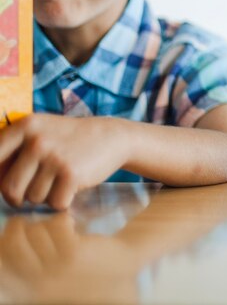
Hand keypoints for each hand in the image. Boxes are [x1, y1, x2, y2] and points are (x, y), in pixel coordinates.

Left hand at [0, 114, 128, 208]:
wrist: (111, 136)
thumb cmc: (68, 140)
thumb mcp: (39, 132)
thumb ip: (12, 151)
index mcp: (25, 126)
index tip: (6, 183)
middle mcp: (37, 140)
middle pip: (8, 188)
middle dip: (17, 197)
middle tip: (29, 192)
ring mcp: (55, 157)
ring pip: (32, 198)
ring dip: (44, 197)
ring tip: (58, 181)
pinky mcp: (72, 174)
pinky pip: (54, 203)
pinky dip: (62, 201)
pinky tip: (70, 187)